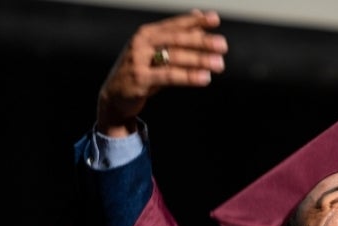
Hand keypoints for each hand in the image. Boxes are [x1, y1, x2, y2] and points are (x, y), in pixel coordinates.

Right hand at [96, 9, 226, 136]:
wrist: (114, 96)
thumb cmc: (141, 71)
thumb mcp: (157, 53)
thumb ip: (177, 37)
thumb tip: (199, 17)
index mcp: (147, 33)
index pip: (175, 24)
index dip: (195, 21)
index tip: (215, 20)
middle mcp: (141, 42)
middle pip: (176, 39)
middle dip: (201, 42)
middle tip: (223, 45)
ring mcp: (139, 60)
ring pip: (174, 57)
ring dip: (199, 60)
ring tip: (219, 64)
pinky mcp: (140, 79)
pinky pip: (168, 76)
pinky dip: (188, 76)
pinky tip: (204, 78)